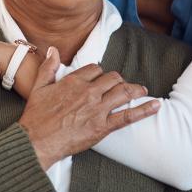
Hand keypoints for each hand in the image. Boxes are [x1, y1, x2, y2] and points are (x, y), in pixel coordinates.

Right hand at [18, 47, 159, 169]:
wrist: (36, 141)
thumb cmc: (35, 116)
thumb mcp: (38, 87)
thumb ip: (48, 67)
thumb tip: (53, 50)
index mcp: (74, 81)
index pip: (95, 69)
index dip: (100, 73)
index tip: (101, 79)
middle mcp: (89, 92)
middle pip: (112, 78)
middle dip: (119, 80)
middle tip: (122, 86)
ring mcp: (97, 109)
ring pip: (123, 92)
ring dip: (136, 90)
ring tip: (143, 91)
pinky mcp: (103, 126)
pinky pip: (128, 116)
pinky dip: (144, 110)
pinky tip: (155, 106)